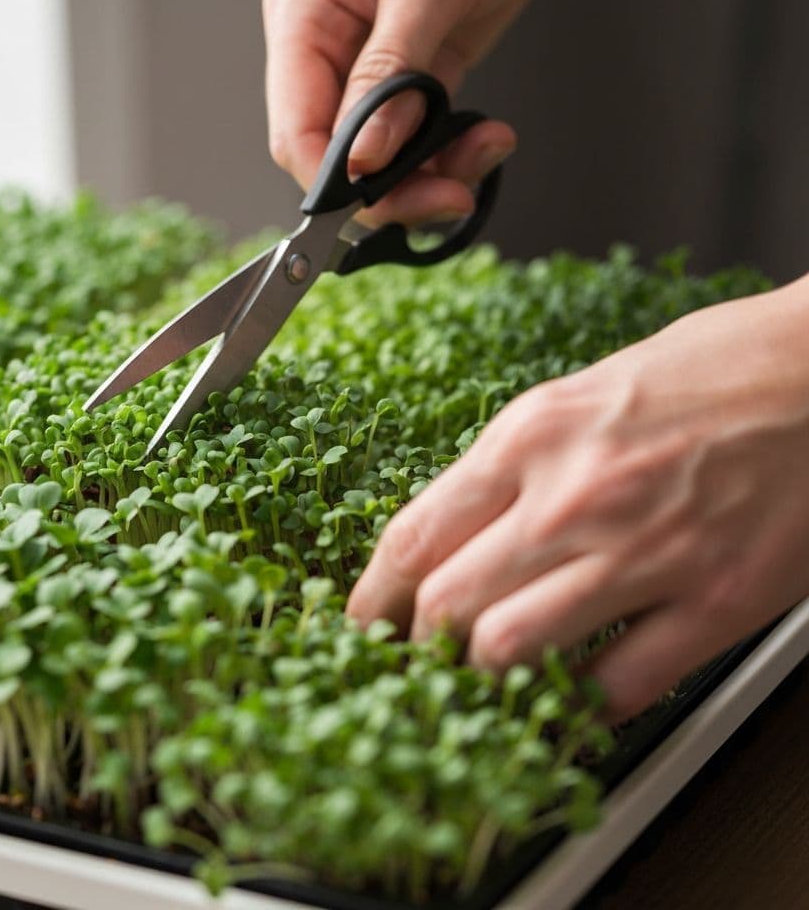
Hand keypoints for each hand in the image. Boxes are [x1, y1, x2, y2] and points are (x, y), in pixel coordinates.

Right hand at [263, 0, 568, 224]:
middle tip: (449, 197)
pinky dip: (452, 155)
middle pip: (336, 157)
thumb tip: (364, 155)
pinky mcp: (411, 83)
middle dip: (392, 187)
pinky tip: (488, 139)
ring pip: (380, 161)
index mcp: (303, 19)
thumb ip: (392, 72)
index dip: (334, 179)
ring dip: (432, 175)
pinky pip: (419, 143)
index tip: (385, 199)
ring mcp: (368, 72)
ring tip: (485, 152)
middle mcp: (327, 52)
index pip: (296, 129)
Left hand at [347, 280, 808, 720]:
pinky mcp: (716, 600)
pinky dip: (581, 705)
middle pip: (445, 604)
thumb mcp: (577, 396)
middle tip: (417, 662)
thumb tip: (453, 535)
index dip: (370, 597)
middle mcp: (572, 496)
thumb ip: (510, 469)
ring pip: (512, 650)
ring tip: (484, 682)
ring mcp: (644, 553)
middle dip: (417, 648)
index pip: (412, 536)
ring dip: (485, 680)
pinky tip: (573, 698)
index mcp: (531, 436)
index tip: (361, 624)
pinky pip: (618, 685)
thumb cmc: (707, 371)